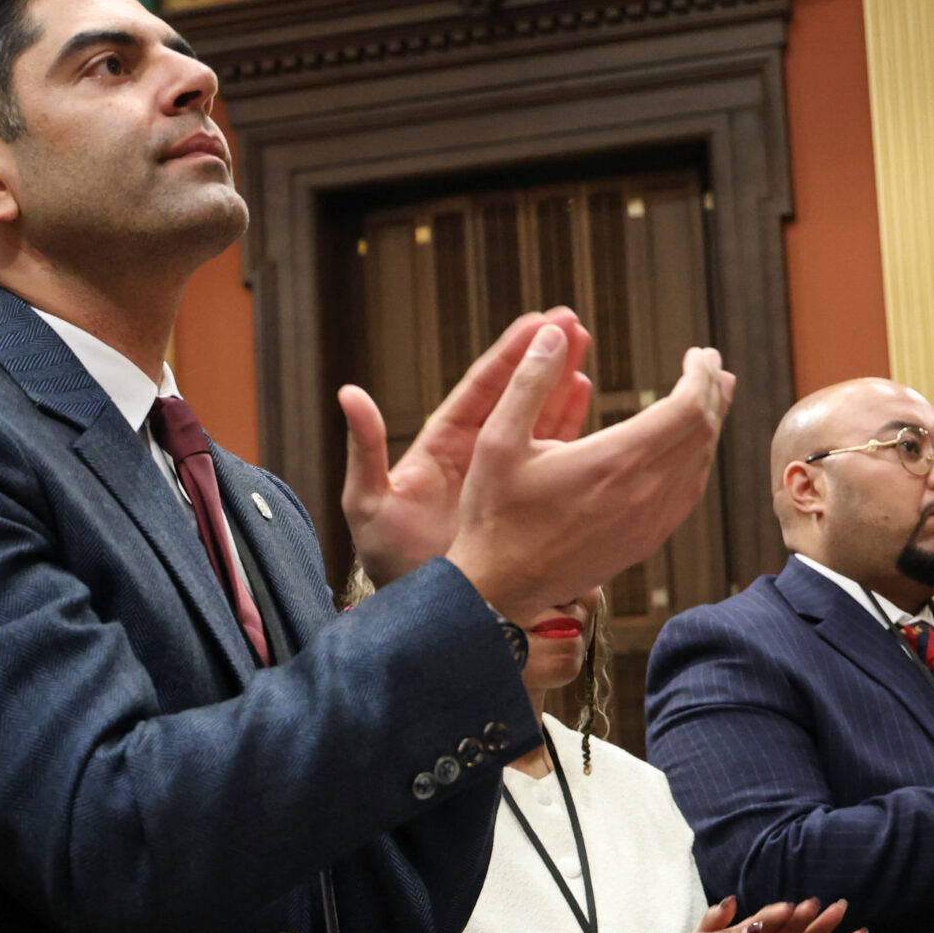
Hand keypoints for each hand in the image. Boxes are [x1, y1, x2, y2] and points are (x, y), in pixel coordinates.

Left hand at [340, 309, 592, 586]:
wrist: (425, 610)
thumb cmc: (389, 560)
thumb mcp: (368, 503)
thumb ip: (364, 448)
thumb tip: (348, 392)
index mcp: (441, 445)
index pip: (480, 388)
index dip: (509, 354)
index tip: (537, 322)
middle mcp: (476, 454)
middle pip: (514, 395)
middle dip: (542, 357)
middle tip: (573, 322)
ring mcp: (502, 476)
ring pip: (536, 419)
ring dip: (560, 383)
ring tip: (584, 348)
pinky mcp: (524, 501)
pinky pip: (550, 457)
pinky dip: (569, 427)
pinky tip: (585, 396)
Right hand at [443, 331, 734, 627]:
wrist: (499, 587)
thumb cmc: (494, 513)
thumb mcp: (497, 439)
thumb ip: (528, 381)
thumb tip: (552, 332)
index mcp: (613, 460)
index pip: (686, 408)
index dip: (701, 375)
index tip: (699, 354)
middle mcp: (642, 492)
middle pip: (702, 433)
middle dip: (712, 392)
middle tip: (712, 366)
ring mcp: (648, 522)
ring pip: (700, 464)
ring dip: (709, 426)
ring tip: (711, 398)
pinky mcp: (645, 542)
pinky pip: (687, 494)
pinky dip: (697, 462)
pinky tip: (689, 450)